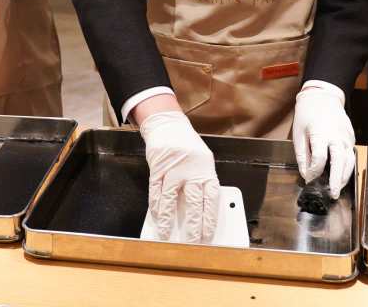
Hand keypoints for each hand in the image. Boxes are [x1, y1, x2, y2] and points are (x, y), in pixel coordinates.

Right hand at [139, 111, 219, 242]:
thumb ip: (202, 184)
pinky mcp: (157, 168)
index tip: (208, 235)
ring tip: (168, 234)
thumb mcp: (202, 162)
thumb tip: (199, 214)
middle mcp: (191, 170)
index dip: (210, 218)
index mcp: (206, 170)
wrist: (169, 126)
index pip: (211, 198)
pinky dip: (157, 206)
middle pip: (193, 202)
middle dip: (192, 224)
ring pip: (171, 199)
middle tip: (191, 241)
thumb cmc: (189, 148)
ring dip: (169, 219)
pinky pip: (156, 191)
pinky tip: (158, 217)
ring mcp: (173, 169)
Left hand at [291, 83, 355, 198]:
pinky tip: (341, 175)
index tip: (310, 179)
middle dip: (336, 180)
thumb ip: (302, 155)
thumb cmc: (308, 114)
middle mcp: (336, 136)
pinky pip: (351, 155)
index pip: (319, 158)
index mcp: (320, 134)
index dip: (315, 171)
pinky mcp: (351, 137)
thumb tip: (306, 174)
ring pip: (349, 161)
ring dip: (344, 177)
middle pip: (339, 161)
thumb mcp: (298, 133)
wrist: (323, 96)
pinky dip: (347, 167)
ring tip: (338, 189)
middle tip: (334, 195)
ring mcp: (346, 137)